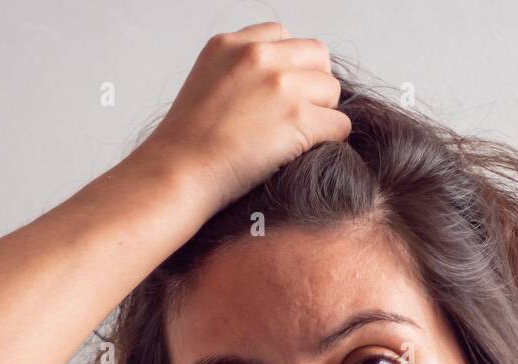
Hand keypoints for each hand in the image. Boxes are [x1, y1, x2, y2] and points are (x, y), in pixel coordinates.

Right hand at [138, 22, 351, 215]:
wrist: (178, 174)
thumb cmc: (186, 145)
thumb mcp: (203, 83)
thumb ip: (238, 71)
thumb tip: (276, 83)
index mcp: (230, 44)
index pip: (282, 34)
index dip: (287, 65)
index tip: (278, 93)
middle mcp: (257, 56)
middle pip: (317, 57)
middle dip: (312, 85)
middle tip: (295, 116)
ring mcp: (280, 86)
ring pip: (332, 91)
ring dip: (322, 114)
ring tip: (295, 138)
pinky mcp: (298, 119)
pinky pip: (339, 125)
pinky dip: (330, 140)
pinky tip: (306, 152)